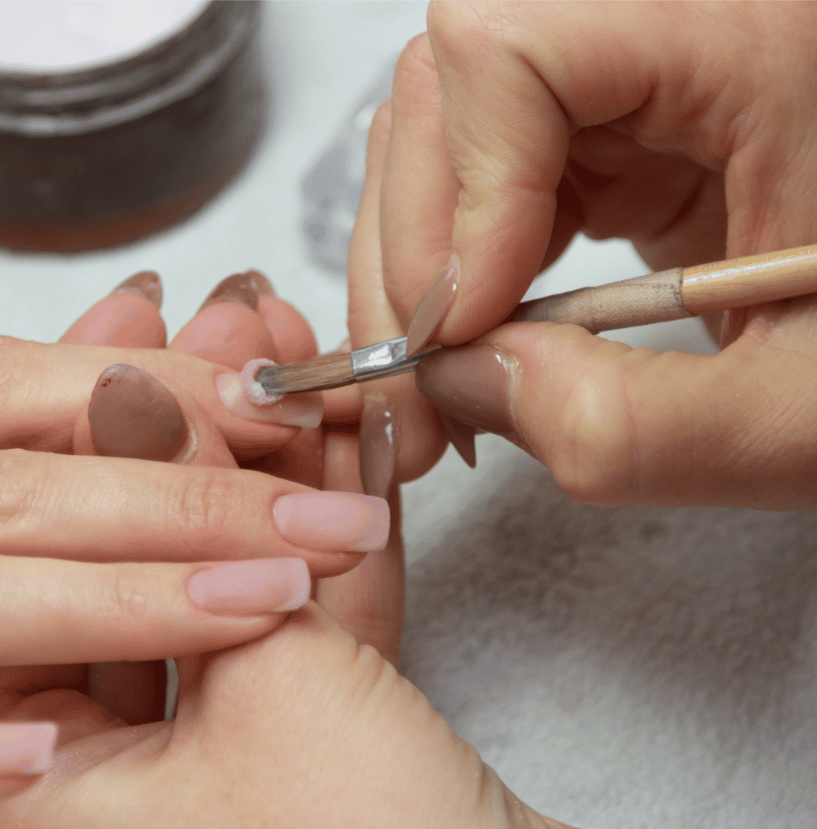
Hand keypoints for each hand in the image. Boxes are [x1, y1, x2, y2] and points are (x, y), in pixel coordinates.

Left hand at [0, 273, 621, 828]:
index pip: (29, 576)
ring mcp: (200, 785)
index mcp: (29, 795)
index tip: (129, 341)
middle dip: (189, 442)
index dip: (86, 440)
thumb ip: (189, 531)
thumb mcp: (265, 683)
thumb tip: (130, 391)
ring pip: (223, 596)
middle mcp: (95, 796)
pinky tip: (348, 441)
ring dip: (270, 480)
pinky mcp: (294, 771)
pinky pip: (292, 640)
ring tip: (289, 357)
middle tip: (214, 332)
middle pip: (127, 573)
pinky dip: (327, 550)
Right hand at [372, 1, 816, 507]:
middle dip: (414, 247)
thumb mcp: (804, 415)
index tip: (473, 324)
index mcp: (755, 35)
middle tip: (427, 379)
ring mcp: (638, 73)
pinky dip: (455, 267)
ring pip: (441, 130)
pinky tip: (486, 338)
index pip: (516, 47)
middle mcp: (681, 25)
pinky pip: (480, 173)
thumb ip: (631, 426)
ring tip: (452, 371)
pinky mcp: (615, 128)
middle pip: (447, 83)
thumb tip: (464, 385)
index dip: (467, 192)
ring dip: (421, 263)